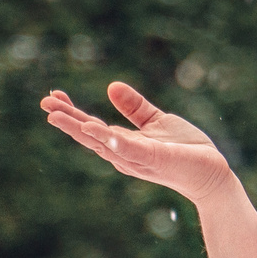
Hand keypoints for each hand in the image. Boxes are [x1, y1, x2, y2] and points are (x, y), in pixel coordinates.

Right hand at [41, 81, 237, 207]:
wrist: (212, 172)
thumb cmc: (185, 149)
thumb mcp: (156, 121)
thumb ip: (134, 107)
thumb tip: (111, 85)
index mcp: (122, 144)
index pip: (91, 127)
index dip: (71, 112)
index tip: (52, 97)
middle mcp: (124, 154)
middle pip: (89, 136)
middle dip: (66, 120)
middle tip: (44, 103)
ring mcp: (137, 159)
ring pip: (102, 143)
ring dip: (80, 129)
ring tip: (57, 115)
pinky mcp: (155, 159)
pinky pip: (129, 149)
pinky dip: (112, 140)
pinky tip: (96, 128)